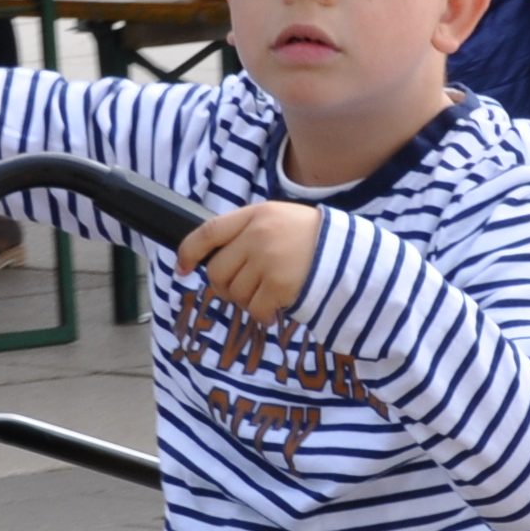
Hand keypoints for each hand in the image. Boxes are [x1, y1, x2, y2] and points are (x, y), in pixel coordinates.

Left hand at [174, 200, 323, 319]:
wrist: (348, 253)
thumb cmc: (309, 238)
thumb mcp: (276, 219)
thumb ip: (245, 232)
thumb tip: (209, 259)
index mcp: (255, 215)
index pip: (208, 232)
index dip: (188, 252)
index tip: (181, 268)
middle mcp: (258, 235)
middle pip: (217, 271)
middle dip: (225, 287)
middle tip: (243, 290)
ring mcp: (268, 260)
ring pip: (234, 293)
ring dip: (245, 302)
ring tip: (265, 296)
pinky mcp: (279, 285)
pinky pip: (254, 309)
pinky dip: (261, 315)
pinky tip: (273, 312)